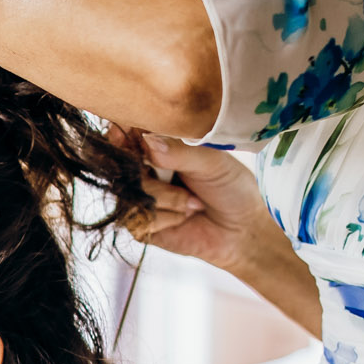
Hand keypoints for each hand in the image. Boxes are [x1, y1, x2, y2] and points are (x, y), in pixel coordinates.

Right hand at [125, 135, 321, 338]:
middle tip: (176, 175)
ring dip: (167, 198)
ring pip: (132, 193)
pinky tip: (184, 217)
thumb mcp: (210, 162)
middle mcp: (141, 171)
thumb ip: (180, 151)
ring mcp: (138, 198)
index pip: (125, 134)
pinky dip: (167, 217)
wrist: (242, 229)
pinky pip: (140, 218)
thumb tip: (148, 141)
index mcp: (156, 147)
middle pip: (122, 165)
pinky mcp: (139, 225)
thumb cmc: (229, 187)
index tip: (125, 135)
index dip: (121, 134)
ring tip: (193, 201)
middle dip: (153, 173)